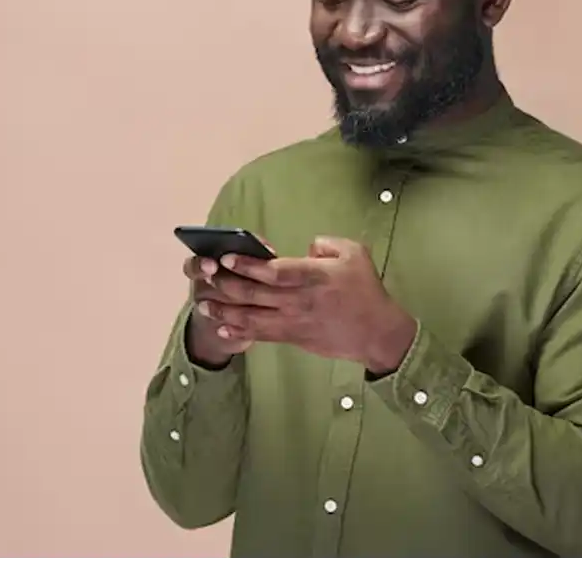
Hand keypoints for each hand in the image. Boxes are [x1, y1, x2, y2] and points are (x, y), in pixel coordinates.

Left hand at [198, 236, 418, 373]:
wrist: (378, 332)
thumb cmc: (366, 290)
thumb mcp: (355, 253)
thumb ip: (327, 244)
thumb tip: (307, 246)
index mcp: (314, 276)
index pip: (274, 271)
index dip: (248, 265)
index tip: (226, 258)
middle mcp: (300, 300)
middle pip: (256, 294)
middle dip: (226, 285)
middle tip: (205, 276)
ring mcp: (295, 322)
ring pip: (253, 318)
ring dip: (225, 311)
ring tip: (203, 304)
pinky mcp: (294, 338)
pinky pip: (262, 335)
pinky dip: (240, 332)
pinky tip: (223, 327)